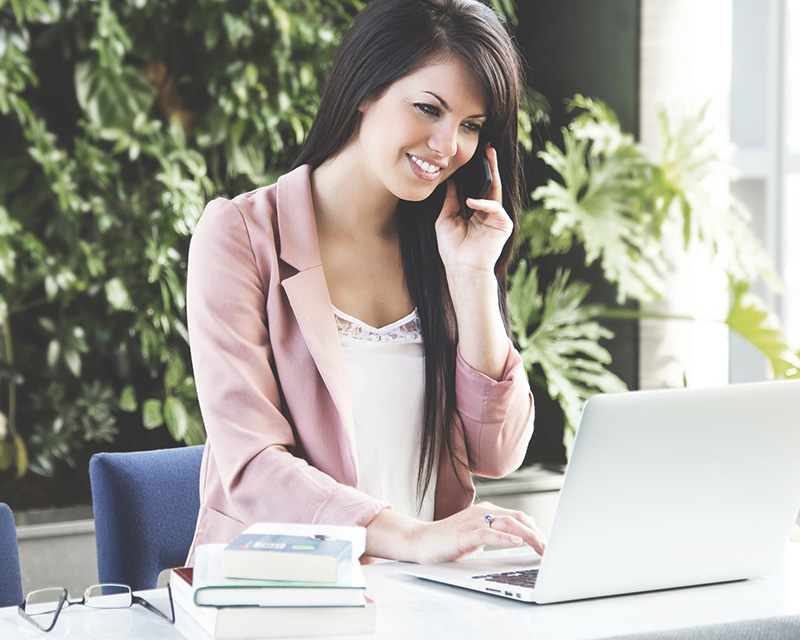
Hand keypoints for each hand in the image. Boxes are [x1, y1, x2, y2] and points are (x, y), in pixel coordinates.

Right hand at [411, 501, 546, 564]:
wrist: (421, 541)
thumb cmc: (449, 541)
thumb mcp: (478, 535)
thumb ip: (496, 532)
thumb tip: (520, 536)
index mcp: (487, 511)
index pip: (519, 517)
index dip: (537, 529)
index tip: (548, 544)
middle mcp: (482, 512)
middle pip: (518, 518)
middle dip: (537, 533)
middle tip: (550, 549)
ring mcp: (473, 521)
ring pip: (507, 523)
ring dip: (528, 536)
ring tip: (541, 547)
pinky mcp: (464, 534)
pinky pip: (488, 533)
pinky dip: (504, 537)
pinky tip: (516, 542)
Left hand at [434, 145, 512, 276]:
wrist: (461, 268)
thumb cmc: (452, 248)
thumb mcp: (446, 218)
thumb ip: (450, 200)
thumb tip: (450, 181)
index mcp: (476, 211)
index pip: (478, 186)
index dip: (476, 172)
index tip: (472, 155)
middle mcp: (488, 212)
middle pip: (490, 184)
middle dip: (490, 165)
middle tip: (488, 146)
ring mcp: (497, 218)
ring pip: (496, 191)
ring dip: (493, 173)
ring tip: (489, 156)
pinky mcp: (503, 226)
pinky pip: (495, 209)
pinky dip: (484, 204)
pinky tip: (471, 201)